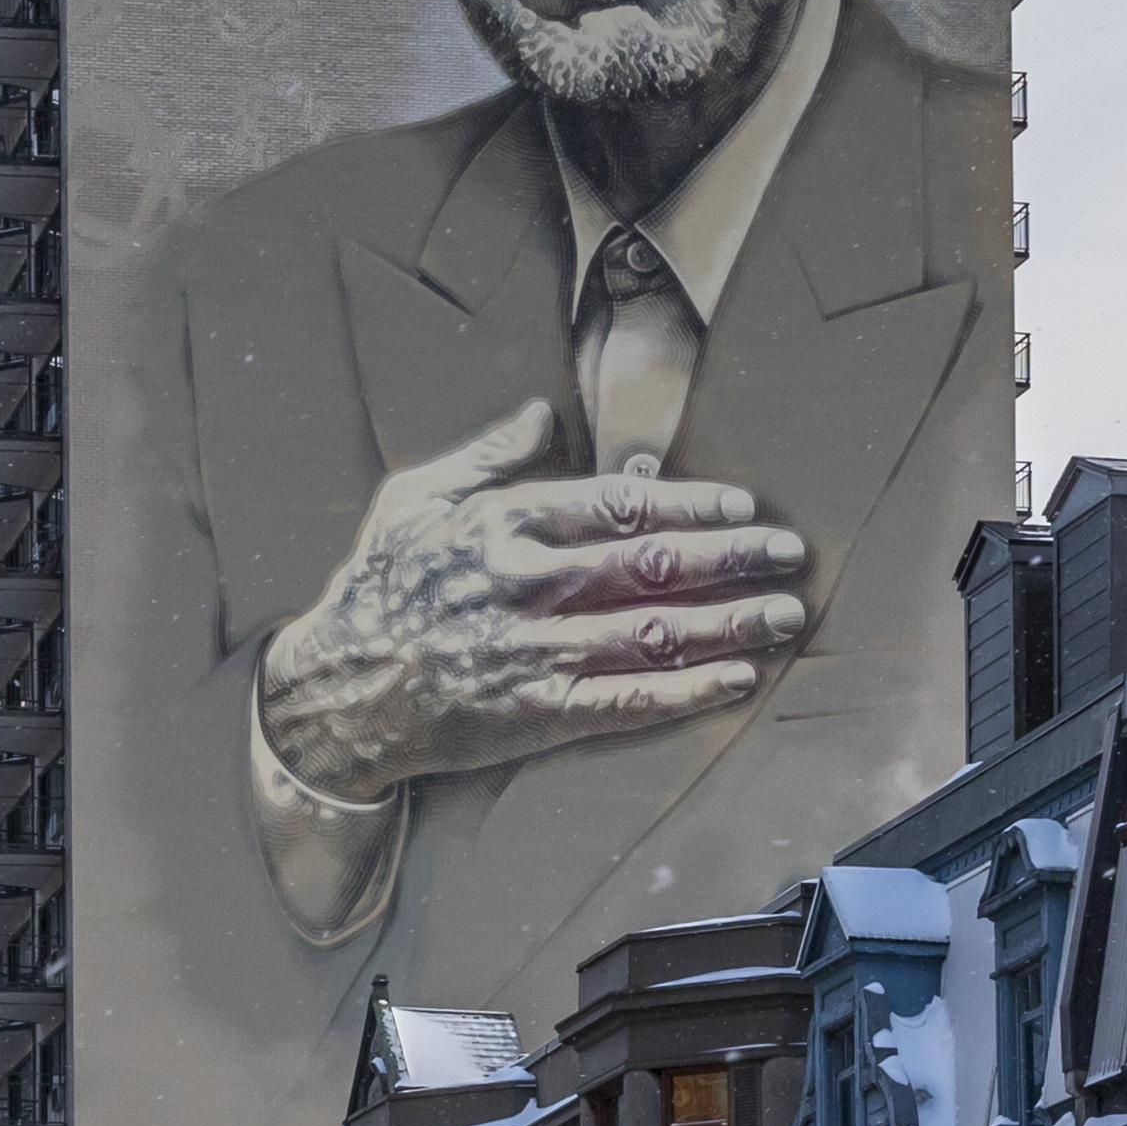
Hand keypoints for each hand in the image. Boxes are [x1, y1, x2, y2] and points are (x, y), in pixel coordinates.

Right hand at [256, 400, 808, 806]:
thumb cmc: (376, 587)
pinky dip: (687, 691)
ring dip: (730, 621)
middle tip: (790, 554)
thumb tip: (544, 412)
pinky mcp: (535, 713)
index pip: (620, 505)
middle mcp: (529, 583)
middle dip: (733, 556)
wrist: (335, 691)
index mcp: (505, 523)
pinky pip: (628, 701)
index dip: (691, 502)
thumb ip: (485, 455)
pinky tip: (736, 680)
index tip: (742, 505)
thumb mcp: (415, 498)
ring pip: (654, 630)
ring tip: (786, 613)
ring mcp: (536, 651)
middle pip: (654, 564)